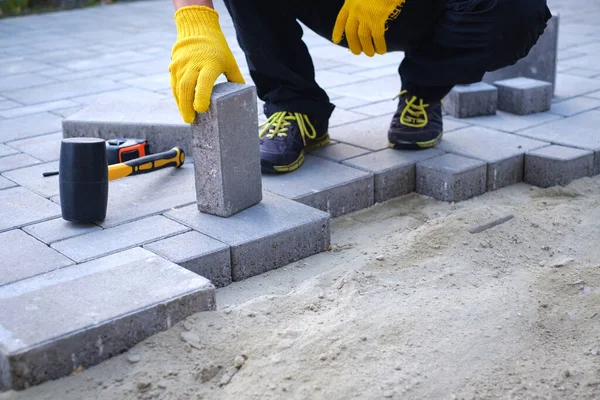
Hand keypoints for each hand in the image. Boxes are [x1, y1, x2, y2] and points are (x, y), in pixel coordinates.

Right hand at [169, 6, 244, 122]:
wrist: (198, 29)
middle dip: (187, 105)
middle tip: (190, 120)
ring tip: (186, 117)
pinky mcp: (174, 65)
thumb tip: (244, 98)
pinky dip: (177, 96)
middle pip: (187, 87)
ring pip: (178, 87)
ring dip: (181, 103)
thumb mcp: (230, 62)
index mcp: (211, 63)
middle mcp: (194, 63)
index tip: (201, 109)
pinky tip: (181, 106)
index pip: (204, 81)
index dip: (202, 96)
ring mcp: (182, 64)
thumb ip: (236, 79)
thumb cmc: (218, 49)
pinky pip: (173, 83)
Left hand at [332, 0, 404, 56]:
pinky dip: (379, 45)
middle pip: (350, 32)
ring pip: (362, 37)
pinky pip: (377, 37)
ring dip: (367, 48)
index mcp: (350, 2)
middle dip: (353, 44)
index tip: (335, 40)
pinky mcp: (376, 18)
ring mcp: (365, 14)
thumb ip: (362, 1)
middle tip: (357, 52)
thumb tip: (367, 8)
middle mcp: (355, 9)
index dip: (337, 31)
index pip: (341, 19)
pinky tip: (382, 50)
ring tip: (370, 54)